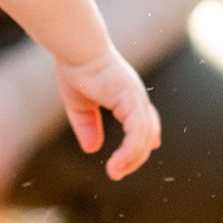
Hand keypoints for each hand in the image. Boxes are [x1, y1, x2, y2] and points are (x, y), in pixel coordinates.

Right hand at [49, 46, 159, 180]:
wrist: (76, 49)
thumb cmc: (76, 68)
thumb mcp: (79, 105)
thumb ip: (87, 126)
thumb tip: (93, 149)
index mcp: (127, 95)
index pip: (145, 120)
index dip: (147, 137)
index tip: (144, 151)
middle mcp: (136, 96)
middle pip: (147, 134)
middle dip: (134, 157)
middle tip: (116, 172)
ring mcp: (136, 97)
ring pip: (144, 136)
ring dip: (131, 159)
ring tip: (115, 172)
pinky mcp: (131, 100)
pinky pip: (137, 132)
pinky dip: (130, 151)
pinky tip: (117, 163)